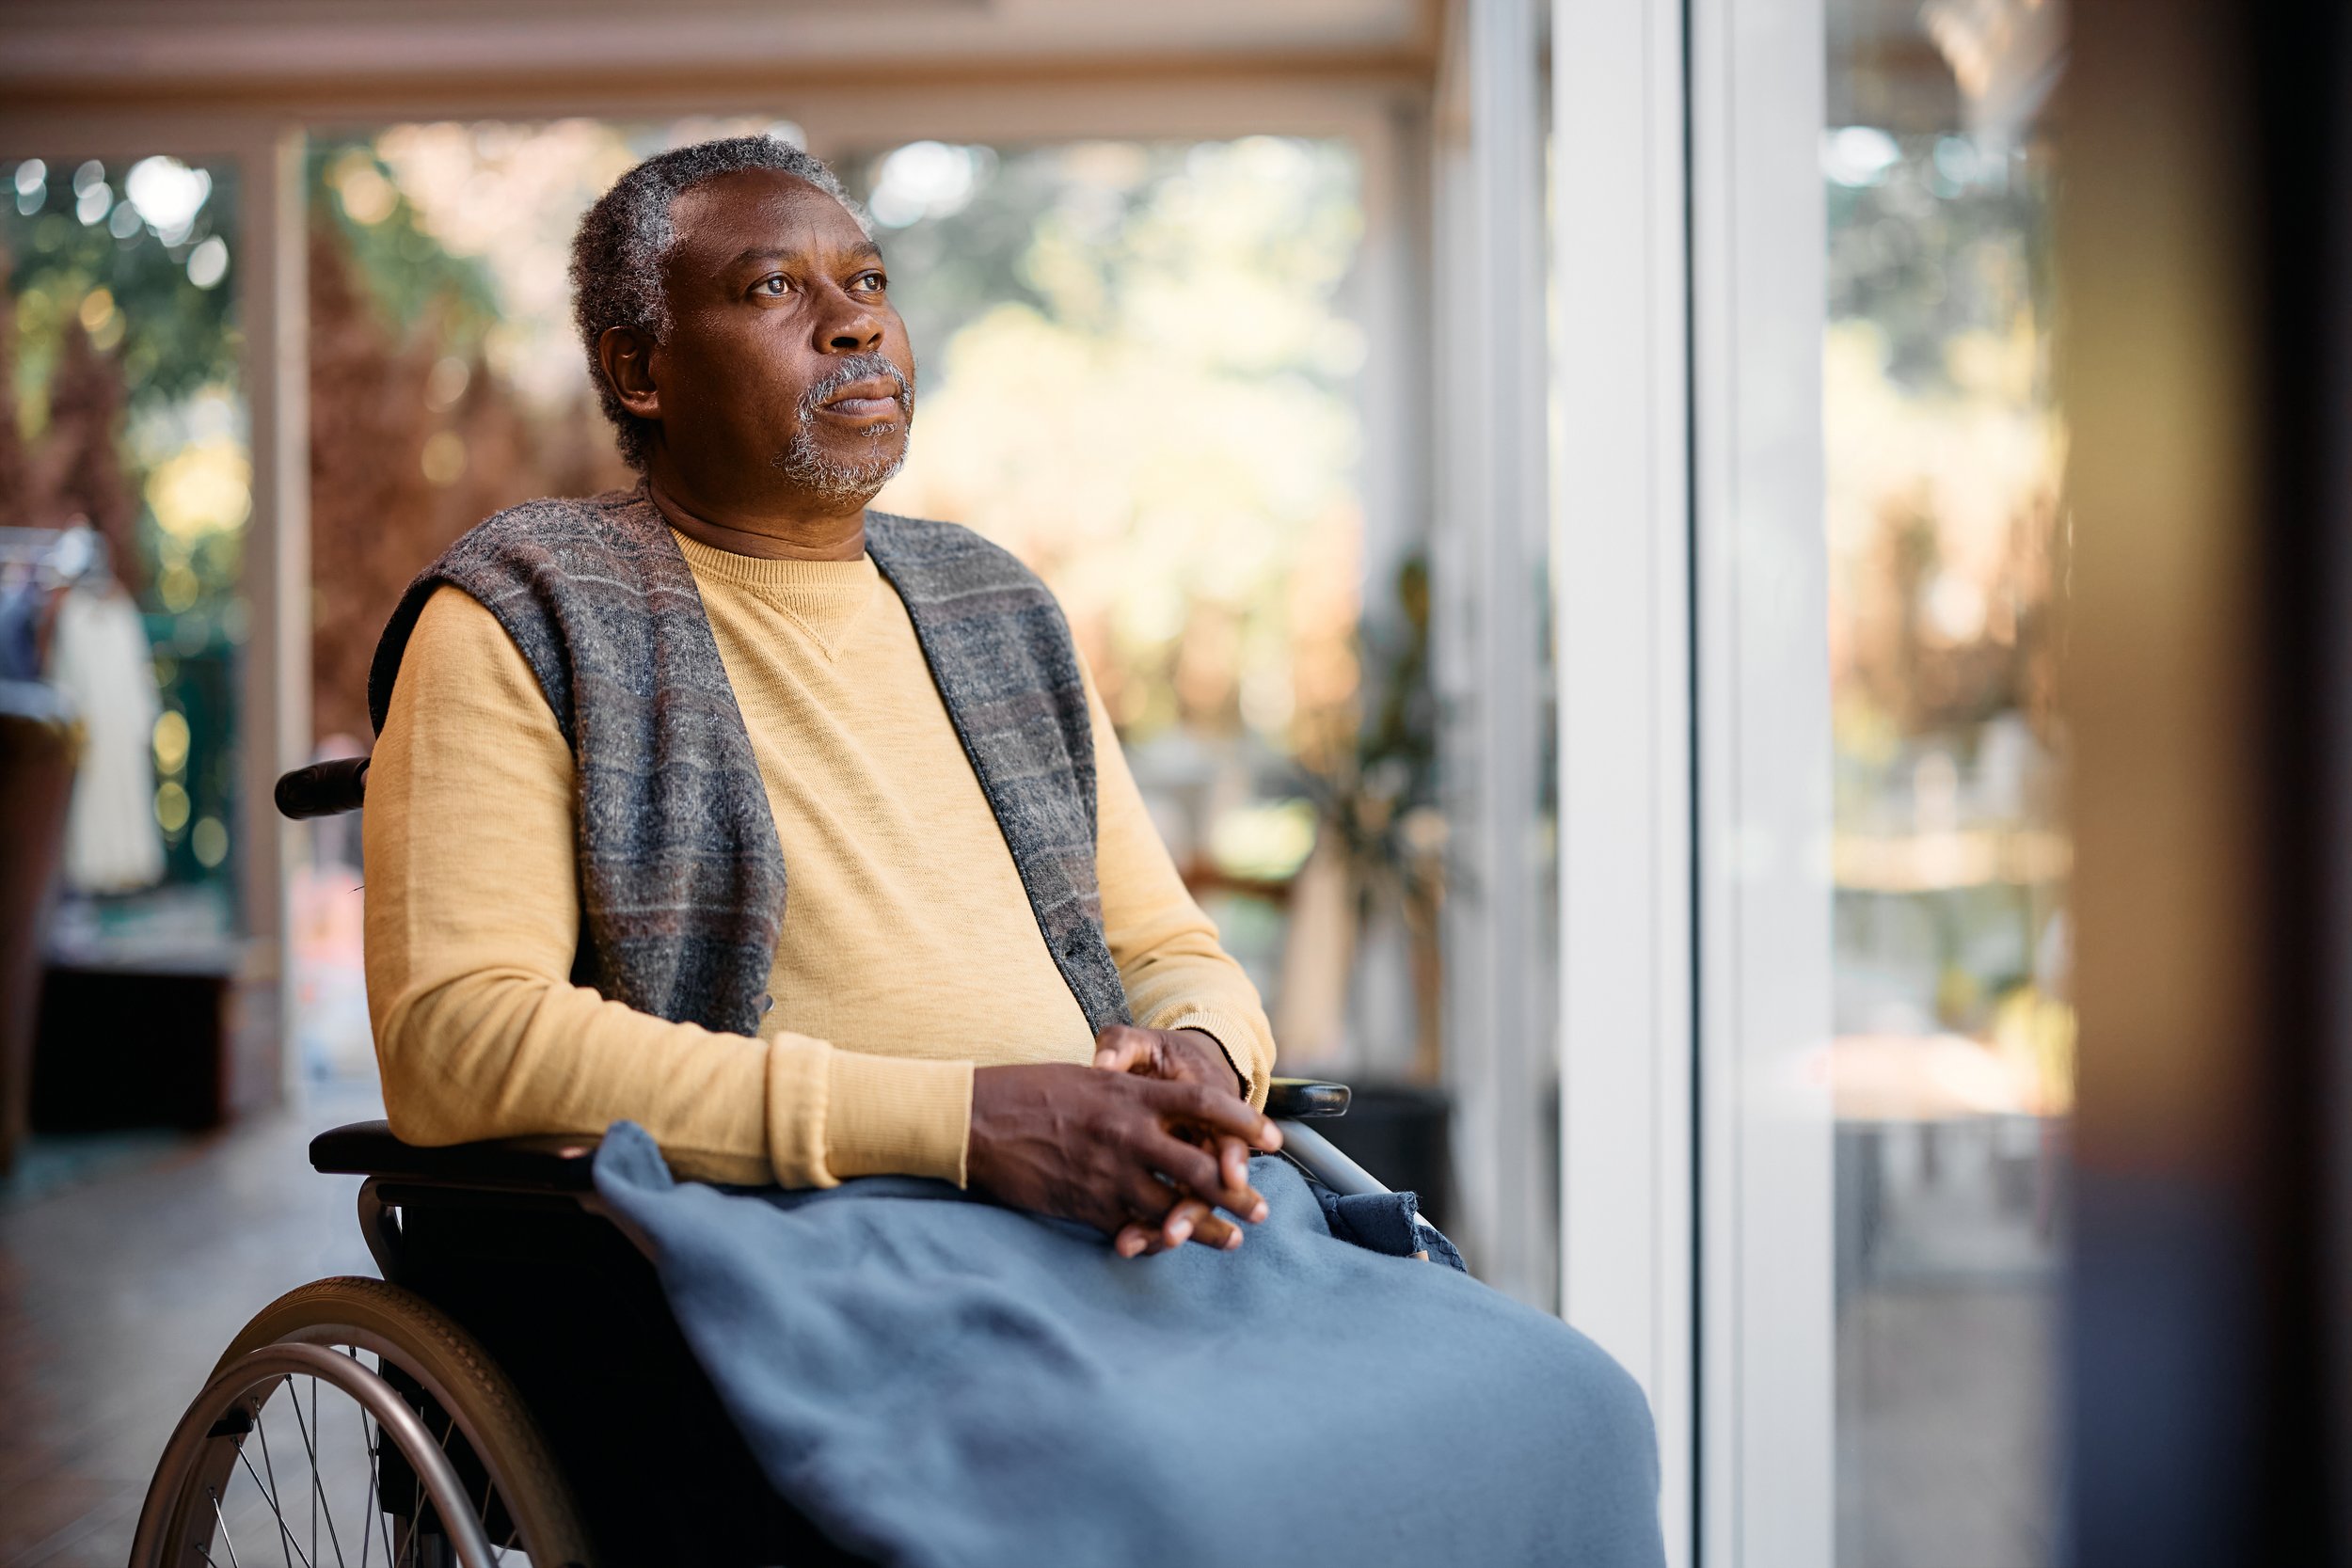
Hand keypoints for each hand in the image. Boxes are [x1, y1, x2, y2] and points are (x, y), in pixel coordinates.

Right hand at [966, 1061, 1280, 1258]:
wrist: (977, 1120)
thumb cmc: (1029, 1091)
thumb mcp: (1088, 1077)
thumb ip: (1128, 1091)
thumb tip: (1161, 1108)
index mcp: (1132, 1093)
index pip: (1205, 1104)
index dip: (1243, 1123)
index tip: (1271, 1139)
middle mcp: (1129, 1133)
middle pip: (1201, 1166)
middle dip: (1237, 1191)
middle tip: (1263, 1207)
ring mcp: (1109, 1171)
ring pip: (1174, 1207)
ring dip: (1208, 1227)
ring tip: (1234, 1239)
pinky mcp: (1088, 1203)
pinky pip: (1134, 1227)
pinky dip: (1158, 1239)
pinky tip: (1173, 1247)